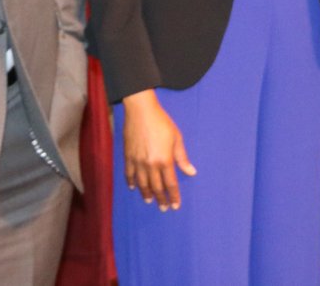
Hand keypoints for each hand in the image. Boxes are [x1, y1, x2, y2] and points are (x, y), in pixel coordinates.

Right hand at [121, 90, 196, 211]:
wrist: (141, 111)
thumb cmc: (162, 122)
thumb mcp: (176, 138)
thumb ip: (182, 158)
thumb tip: (191, 172)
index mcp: (164, 160)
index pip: (170, 184)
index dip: (173, 196)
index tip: (175, 205)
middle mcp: (150, 165)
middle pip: (156, 187)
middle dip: (161, 199)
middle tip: (164, 208)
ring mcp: (138, 162)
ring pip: (142, 184)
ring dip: (147, 194)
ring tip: (150, 201)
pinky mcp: (128, 156)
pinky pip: (129, 174)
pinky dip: (131, 182)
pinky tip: (134, 188)